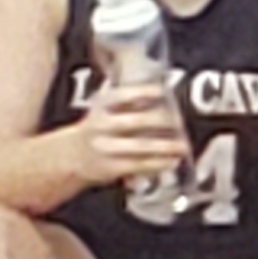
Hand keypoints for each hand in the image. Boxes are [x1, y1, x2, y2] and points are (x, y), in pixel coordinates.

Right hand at [74, 77, 189, 182]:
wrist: (73, 155)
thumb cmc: (100, 128)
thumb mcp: (106, 109)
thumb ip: (130, 102)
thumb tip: (167, 93)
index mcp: (101, 105)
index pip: (122, 95)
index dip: (143, 92)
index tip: (163, 91)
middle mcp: (100, 125)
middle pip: (135, 121)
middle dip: (161, 121)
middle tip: (180, 122)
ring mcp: (105, 147)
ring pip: (141, 146)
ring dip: (166, 146)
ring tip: (184, 146)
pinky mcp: (111, 167)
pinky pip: (140, 165)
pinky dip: (159, 163)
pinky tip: (173, 161)